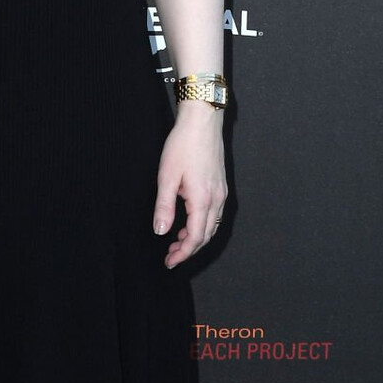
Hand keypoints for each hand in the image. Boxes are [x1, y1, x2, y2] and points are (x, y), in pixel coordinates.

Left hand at [152, 104, 227, 268]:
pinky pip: (214, 214)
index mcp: (202, 200)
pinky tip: (189, 221)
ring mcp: (221, 193)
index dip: (182, 254)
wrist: (202, 121)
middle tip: (170, 255)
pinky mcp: (221, 186)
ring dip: (196, 237)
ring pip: (212, 226)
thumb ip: (164, 207)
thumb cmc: (183, 145)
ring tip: (177, 240)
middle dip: (189, 249)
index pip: (195, 238)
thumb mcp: (166, 177)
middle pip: (206, 236)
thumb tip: (161, 231)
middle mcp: (217, 200)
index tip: (169, 262)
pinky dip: (202, 224)